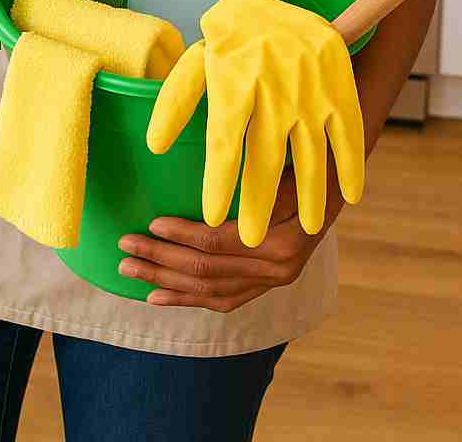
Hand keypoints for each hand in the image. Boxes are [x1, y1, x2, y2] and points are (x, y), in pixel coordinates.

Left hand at [117, 161, 343, 312]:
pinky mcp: (267, 284)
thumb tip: (207, 180)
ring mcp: (273, 281)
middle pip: (208, 271)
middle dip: (162, 262)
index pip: (219, 243)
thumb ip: (251, 179)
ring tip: (130, 274)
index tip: (152, 224)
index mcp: (280, 242)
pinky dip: (190, 299)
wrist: (337, 181)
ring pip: (211, 290)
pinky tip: (159, 297)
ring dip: (166, 283)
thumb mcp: (284, 164)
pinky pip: (224, 299)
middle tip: (124, 250)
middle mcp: (277, 270)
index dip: (183, 236)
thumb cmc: (306, 162)